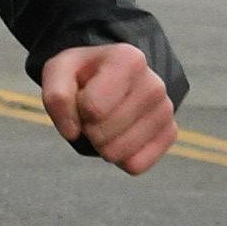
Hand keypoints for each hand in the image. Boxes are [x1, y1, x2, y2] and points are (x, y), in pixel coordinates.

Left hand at [40, 40, 176, 175]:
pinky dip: (119, 158)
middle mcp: (154, 85)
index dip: (76, 109)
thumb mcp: (59, 71)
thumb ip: (57, 96)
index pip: (92, 107)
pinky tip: (119, 137)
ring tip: (105, 122)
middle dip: (87, 128)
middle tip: (92, 112)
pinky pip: (136, 165)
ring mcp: (165, 111)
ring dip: (101, 145)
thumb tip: (73, 132)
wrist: (111, 77)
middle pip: (102, 132)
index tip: (81, 96)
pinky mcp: (170, 134)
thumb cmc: (83, 74)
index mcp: (129, 60)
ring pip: (118, 153)